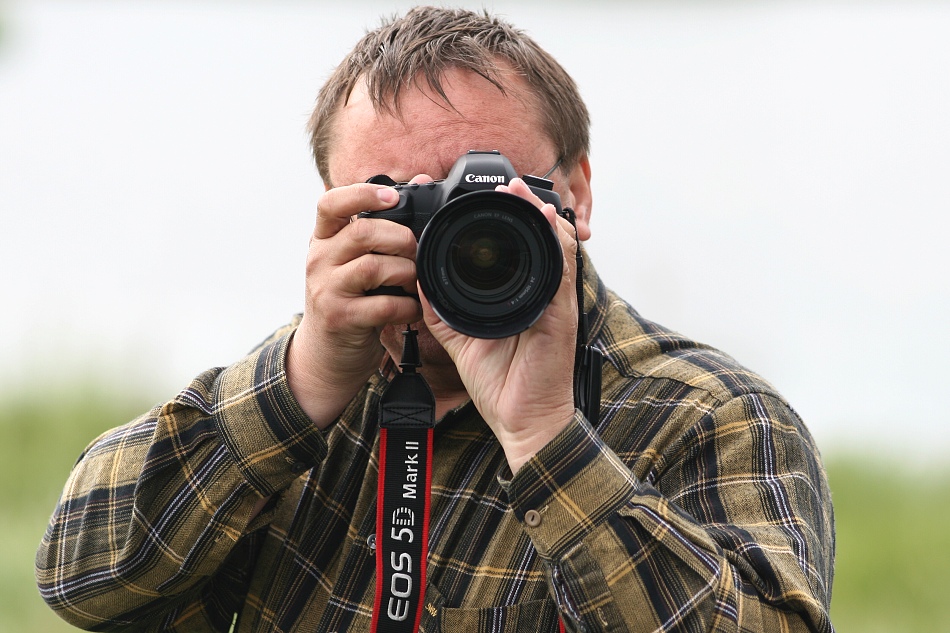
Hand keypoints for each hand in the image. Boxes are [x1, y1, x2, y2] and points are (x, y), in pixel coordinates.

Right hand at [287, 180, 424, 427]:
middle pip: (363, 233)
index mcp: (323, 239)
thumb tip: (422, 180)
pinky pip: (384, 306)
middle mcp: (319, 260)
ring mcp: (326, 290)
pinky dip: (407, 307)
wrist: (326, 352)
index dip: (362, 194)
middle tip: (416, 252)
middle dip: (401, 239)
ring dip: (407, 273)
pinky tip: (412, 309)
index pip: (330, 203)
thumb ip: (382, 226)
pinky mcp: (340, 318)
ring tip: (414, 282)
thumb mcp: (355, 259)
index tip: (393, 197)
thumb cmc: (351, 298)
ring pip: (374, 267)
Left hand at [420, 178, 578, 472]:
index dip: (501, 220)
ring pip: (552, 244)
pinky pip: (563, 269)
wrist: (520, 420)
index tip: (480, 197)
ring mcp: (553, 300)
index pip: (511, 248)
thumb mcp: (459, 338)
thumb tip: (419, 279)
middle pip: (535, 238)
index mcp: (515, 295)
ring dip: (538, 215)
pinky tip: (546, 220)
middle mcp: (537, 292)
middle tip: (504, 183)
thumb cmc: (498, 383)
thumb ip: (441, 309)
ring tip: (520, 191)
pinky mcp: (562, 313)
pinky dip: (555, 242)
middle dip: (521, 207)